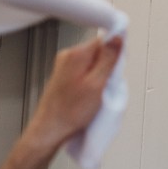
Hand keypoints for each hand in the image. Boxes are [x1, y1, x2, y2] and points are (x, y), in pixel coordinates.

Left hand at [0, 34, 122, 168]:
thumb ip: (108, 58)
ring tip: (97, 94)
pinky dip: (92, 83)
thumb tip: (117, 38)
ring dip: (100, 76)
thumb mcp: (97, 84)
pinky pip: (86, 73)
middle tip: (106, 85)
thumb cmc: (69, 112)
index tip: (116, 68)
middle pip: (99, 51)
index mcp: (76, 55)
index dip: (115, 53)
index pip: (104, 40)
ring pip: (93, 63)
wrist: (50, 130)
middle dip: (108, 66)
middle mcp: (68, 57)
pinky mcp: (64, 77)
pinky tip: (90, 97)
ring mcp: (65, 67)